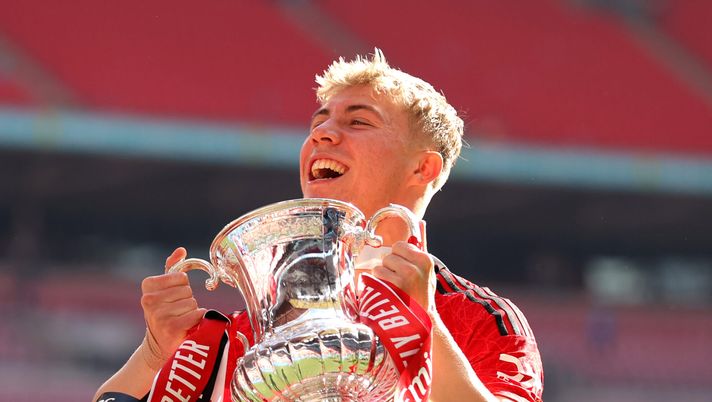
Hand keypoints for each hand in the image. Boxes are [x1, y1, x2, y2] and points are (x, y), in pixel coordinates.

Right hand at [139, 247, 205, 369]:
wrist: (160, 344)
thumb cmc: (165, 312)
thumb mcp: (164, 289)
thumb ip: (172, 267)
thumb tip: (181, 250)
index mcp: (147, 286)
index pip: (181, 276)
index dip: (182, 286)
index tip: (173, 297)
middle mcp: (149, 300)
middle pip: (187, 290)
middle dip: (186, 300)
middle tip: (176, 311)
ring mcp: (159, 314)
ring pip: (192, 302)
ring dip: (191, 311)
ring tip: (179, 319)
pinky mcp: (171, 328)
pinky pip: (196, 314)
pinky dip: (196, 319)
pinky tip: (186, 326)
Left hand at [372, 221, 435, 311]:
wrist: (421, 321)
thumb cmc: (422, 293)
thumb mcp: (427, 269)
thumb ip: (422, 245)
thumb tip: (421, 223)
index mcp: (425, 259)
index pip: (399, 245)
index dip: (397, 257)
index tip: (402, 269)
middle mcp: (416, 266)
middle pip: (389, 255)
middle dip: (389, 266)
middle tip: (398, 281)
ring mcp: (405, 276)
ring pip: (381, 265)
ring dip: (383, 276)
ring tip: (393, 288)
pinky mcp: (394, 287)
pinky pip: (376, 274)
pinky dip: (377, 283)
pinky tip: (387, 292)